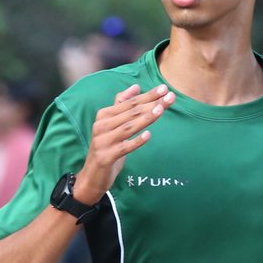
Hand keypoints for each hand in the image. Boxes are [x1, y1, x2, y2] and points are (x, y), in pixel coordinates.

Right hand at [75, 84, 173, 200]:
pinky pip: (124, 148)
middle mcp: (101, 126)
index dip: (147, 95)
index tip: (164, 88)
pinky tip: (148, 135)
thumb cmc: (107, 147)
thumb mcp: (112, 125)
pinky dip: (136, 141)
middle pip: (131, 112)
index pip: (129, 102)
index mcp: (104, 115)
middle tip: (170, 97)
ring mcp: (103, 141)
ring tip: (161, 110)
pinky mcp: (106, 157)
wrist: (92, 175)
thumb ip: (121, 105)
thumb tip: (136, 86)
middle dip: (152, 103)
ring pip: (128, 127)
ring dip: (146, 118)